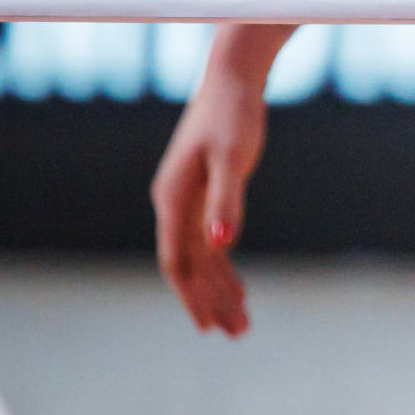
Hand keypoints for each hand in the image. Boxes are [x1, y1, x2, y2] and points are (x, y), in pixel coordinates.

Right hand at [151, 46, 276, 337]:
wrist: (232, 81)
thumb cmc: (232, 115)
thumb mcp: (231, 158)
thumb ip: (225, 201)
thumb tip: (220, 246)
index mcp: (172, 199)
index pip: (177, 260)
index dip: (191, 295)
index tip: (206, 326)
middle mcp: (174, 205)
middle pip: (189, 266)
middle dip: (210, 301)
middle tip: (236, 333)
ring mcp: (187, 202)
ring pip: (201, 258)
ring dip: (220, 290)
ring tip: (242, 324)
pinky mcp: (205, 197)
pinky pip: (211, 243)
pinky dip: (225, 268)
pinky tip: (240, 290)